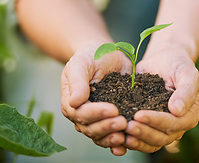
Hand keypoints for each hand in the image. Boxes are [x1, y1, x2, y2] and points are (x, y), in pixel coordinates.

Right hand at [60, 40, 131, 155]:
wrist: (106, 54)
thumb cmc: (91, 56)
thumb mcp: (82, 63)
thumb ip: (78, 81)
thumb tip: (74, 102)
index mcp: (71, 102)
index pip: (81, 113)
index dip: (96, 113)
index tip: (113, 109)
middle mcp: (82, 115)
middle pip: (91, 128)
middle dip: (107, 127)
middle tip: (122, 122)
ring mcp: (97, 119)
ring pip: (101, 136)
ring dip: (112, 138)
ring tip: (125, 136)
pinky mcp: (112, 120)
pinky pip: (112, 135)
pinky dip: (118, 143)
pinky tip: (127, 145)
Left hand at [124, 45, 198, 152]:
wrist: (164, 60)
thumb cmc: (178, 64)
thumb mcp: (186, 73)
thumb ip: (186, 91)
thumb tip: (177, 111)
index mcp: (190, 115)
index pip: (174, 123)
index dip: (156, 120)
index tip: (139, 114)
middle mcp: (178, 126)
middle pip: (162, 137)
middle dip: (144, 132)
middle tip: (127, 126)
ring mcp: (163, 128)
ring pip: (151, 142)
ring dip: (137, 140)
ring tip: (122, 133)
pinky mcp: (149, 126)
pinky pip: (142, 139)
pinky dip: (132, 140)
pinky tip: (118, 136)